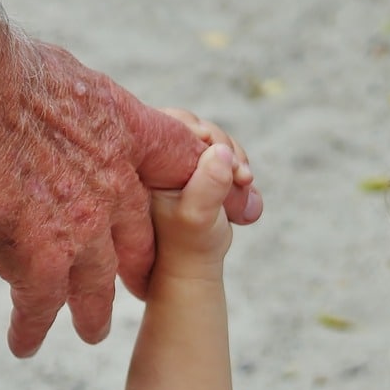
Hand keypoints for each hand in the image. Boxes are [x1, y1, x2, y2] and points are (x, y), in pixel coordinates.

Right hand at [0, 40, 262, 356]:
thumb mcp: (68, 74)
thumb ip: (82, 106)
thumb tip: (71, 105)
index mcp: (127, 138)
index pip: (176, 167)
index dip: (193, 193)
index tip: (209, 211)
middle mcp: (113, 192)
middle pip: (137, 243)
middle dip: (137, 268)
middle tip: (138, 288)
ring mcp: (80, 231)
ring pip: (94, 287)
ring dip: (91, 312)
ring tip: (92, 330)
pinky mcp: (39, 259)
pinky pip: (39, 306)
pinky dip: (30, 327)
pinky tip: (24, 344)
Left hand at [150, 117, 252, 275]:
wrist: (193, 265)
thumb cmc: (188, 244)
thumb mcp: (198, 216)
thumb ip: (207, 186)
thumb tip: (221, 152)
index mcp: (144, 158)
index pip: (175, 124)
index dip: (207, 136)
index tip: (230, 163)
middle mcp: (158, 154)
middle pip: (200, 129)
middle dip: (226, 151)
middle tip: (243, 177)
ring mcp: (179, 161)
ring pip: (216, 142)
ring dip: (237, 161)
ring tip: (245, 184)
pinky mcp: (197, 169)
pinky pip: (225, 155)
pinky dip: (239, 170)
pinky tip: (244, 188)